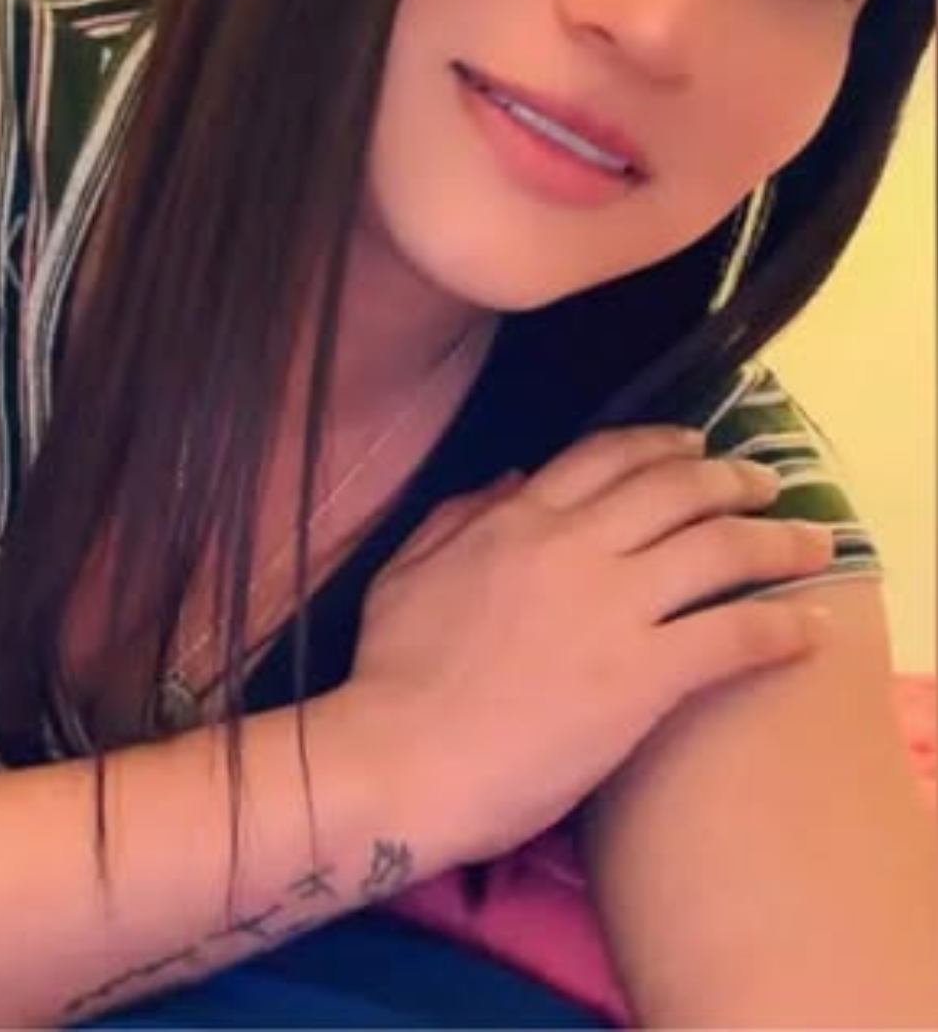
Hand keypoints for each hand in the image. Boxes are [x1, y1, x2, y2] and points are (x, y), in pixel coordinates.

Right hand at [345, 425, 834, 864]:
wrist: (401, 756)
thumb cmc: (390, 673)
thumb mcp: (405, 570)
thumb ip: (456, 515)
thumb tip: (509, 477)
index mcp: (517, 518)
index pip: (605, 458)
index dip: (661, 445)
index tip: (696, 447)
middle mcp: (575, 545)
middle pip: (675, 490)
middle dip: (731, 478)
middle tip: (765, 482)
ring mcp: (614, 607)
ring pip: (718, 548)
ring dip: (776, 540)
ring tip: (811, 544)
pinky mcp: (644, 676)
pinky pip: (732, 635)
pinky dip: (779, 627)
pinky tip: (808, 631)